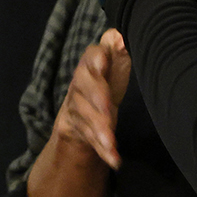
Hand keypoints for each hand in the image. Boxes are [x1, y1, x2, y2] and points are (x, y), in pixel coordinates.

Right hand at [52, 30, 131, 169]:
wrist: (86, 109)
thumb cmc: (106, 79)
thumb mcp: (115, 59)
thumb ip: (117, 46)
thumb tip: (119, 35)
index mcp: (91, 65)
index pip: (91, 59)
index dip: (97, 61)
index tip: (104, 63)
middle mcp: (80, 86)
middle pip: (84, 91)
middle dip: (96, 101)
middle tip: (108, 111)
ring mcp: (77, 110)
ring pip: (85, 119)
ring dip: (98, 131)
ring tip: (112, 143)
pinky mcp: (80, 131)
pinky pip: (91, 142)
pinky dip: (103, 152)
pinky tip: (115, 161)